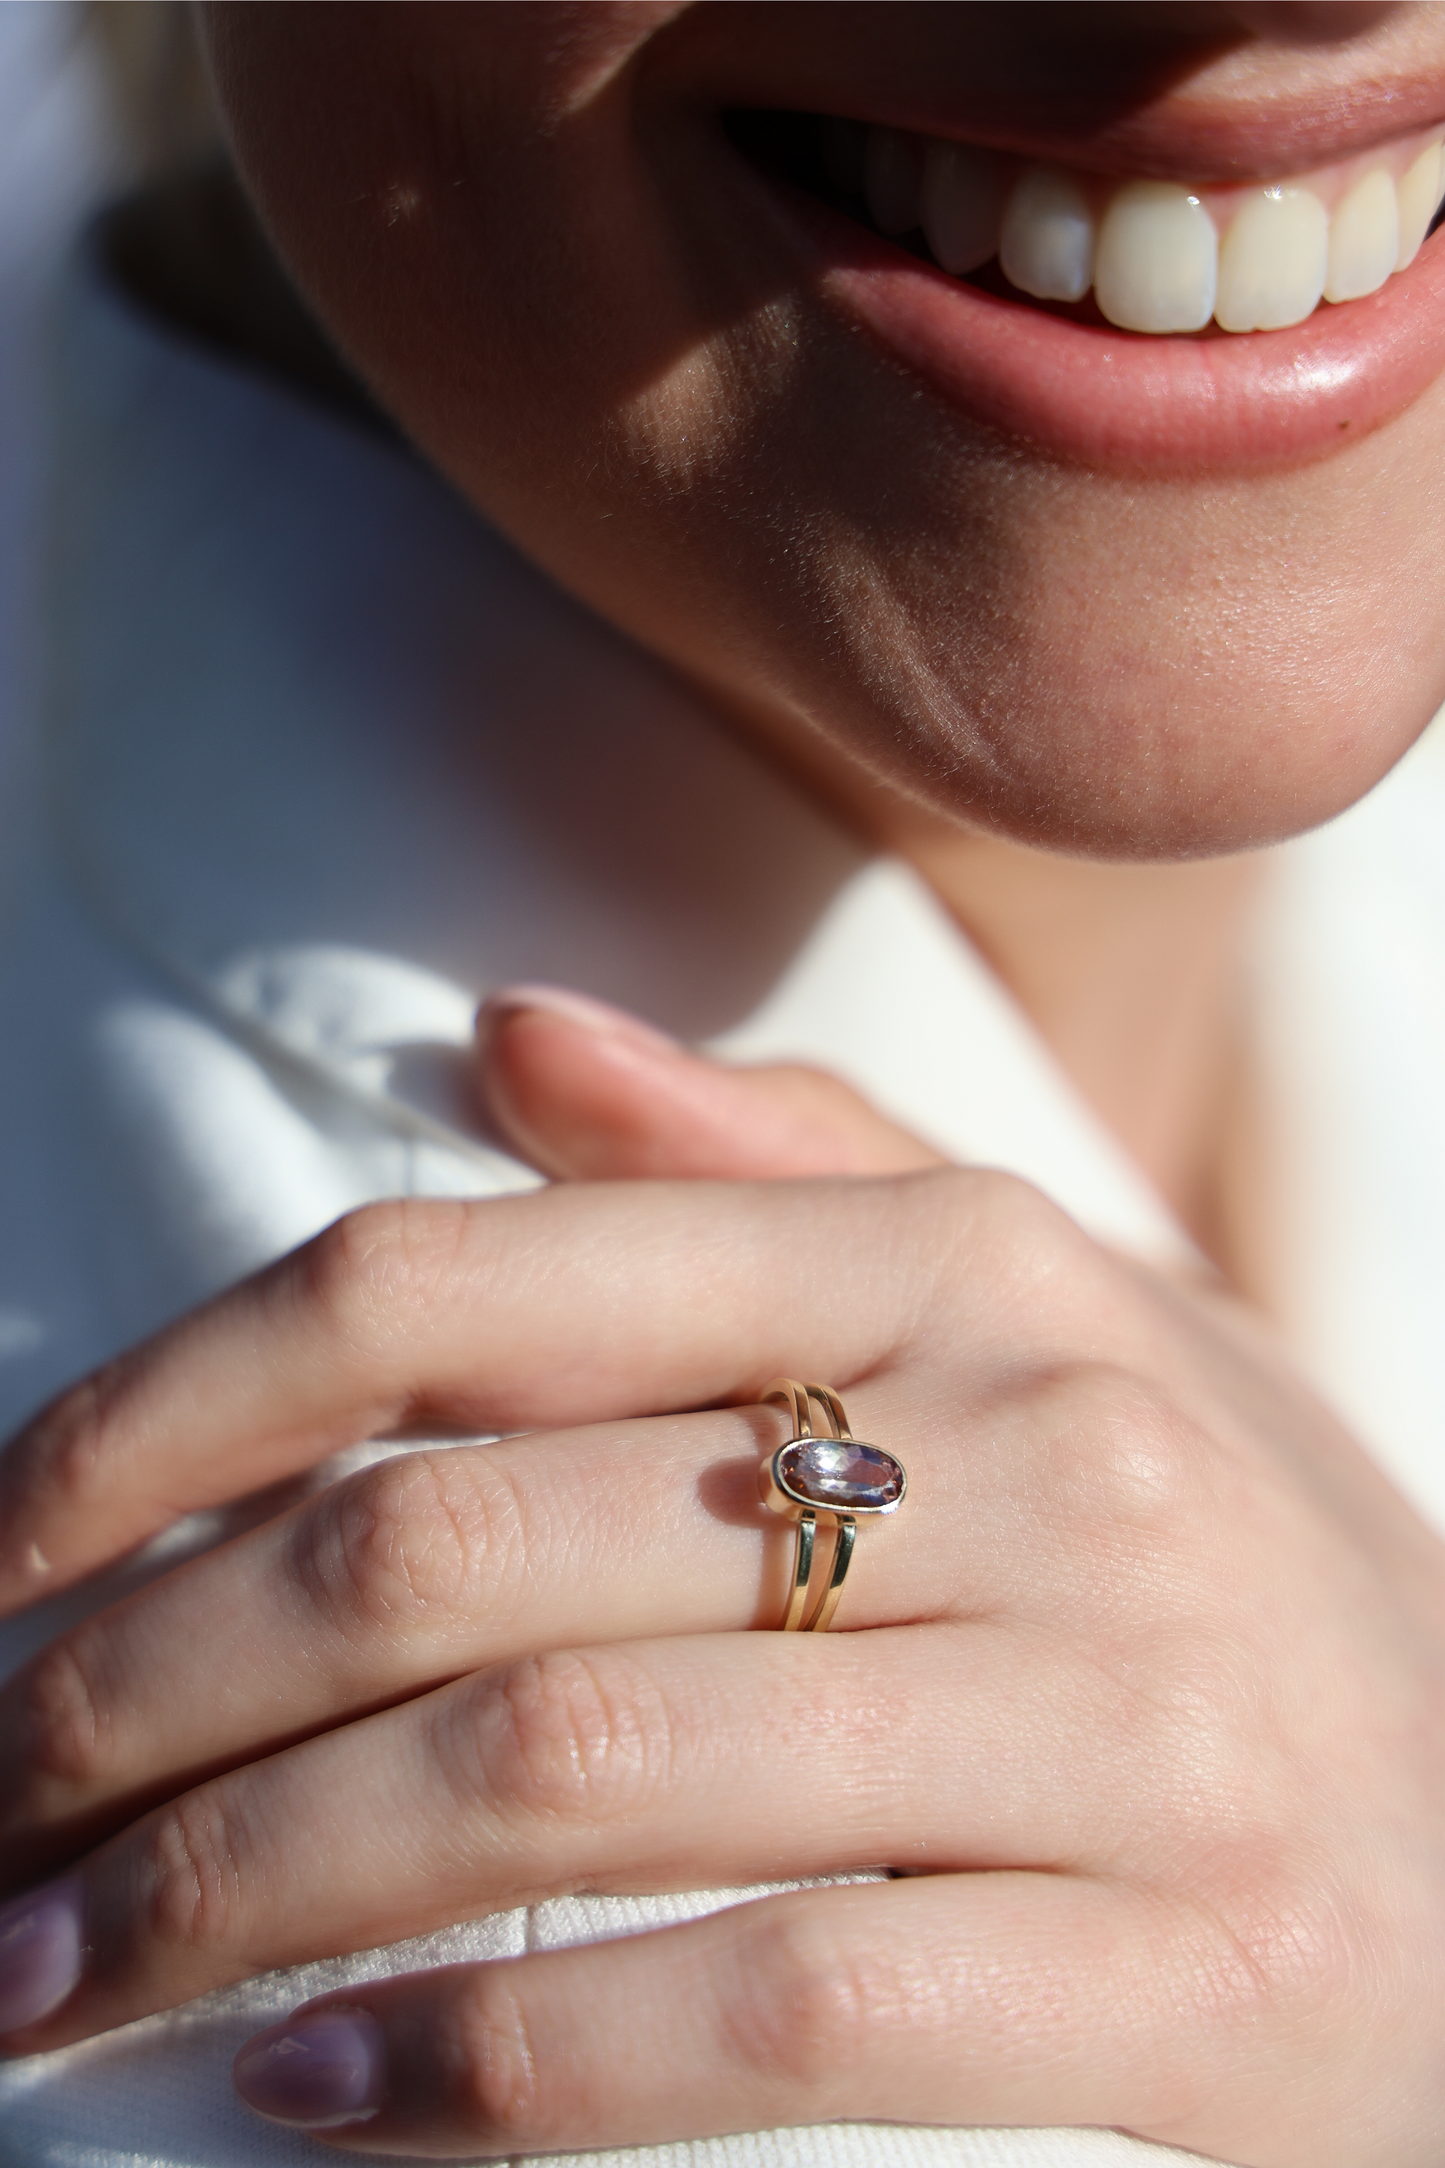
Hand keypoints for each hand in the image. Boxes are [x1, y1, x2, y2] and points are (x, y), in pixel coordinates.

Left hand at [1, 992, 1442, 2163]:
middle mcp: (1039, 1443)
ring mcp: (1126, 1707)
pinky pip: (764, 2012)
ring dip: (251, 1898)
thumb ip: (771, 1158)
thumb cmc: (1213, 1549)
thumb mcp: (1048, 1301)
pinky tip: (315, 2104)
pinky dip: (491, 2072)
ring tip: (59, 1985)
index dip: (168, 1409)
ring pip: (568, 1772)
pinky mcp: (1189, 1969)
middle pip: (459, 1544)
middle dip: (147, 1697)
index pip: (459, 1283)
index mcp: (959, 1257)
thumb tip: (501, 1041)